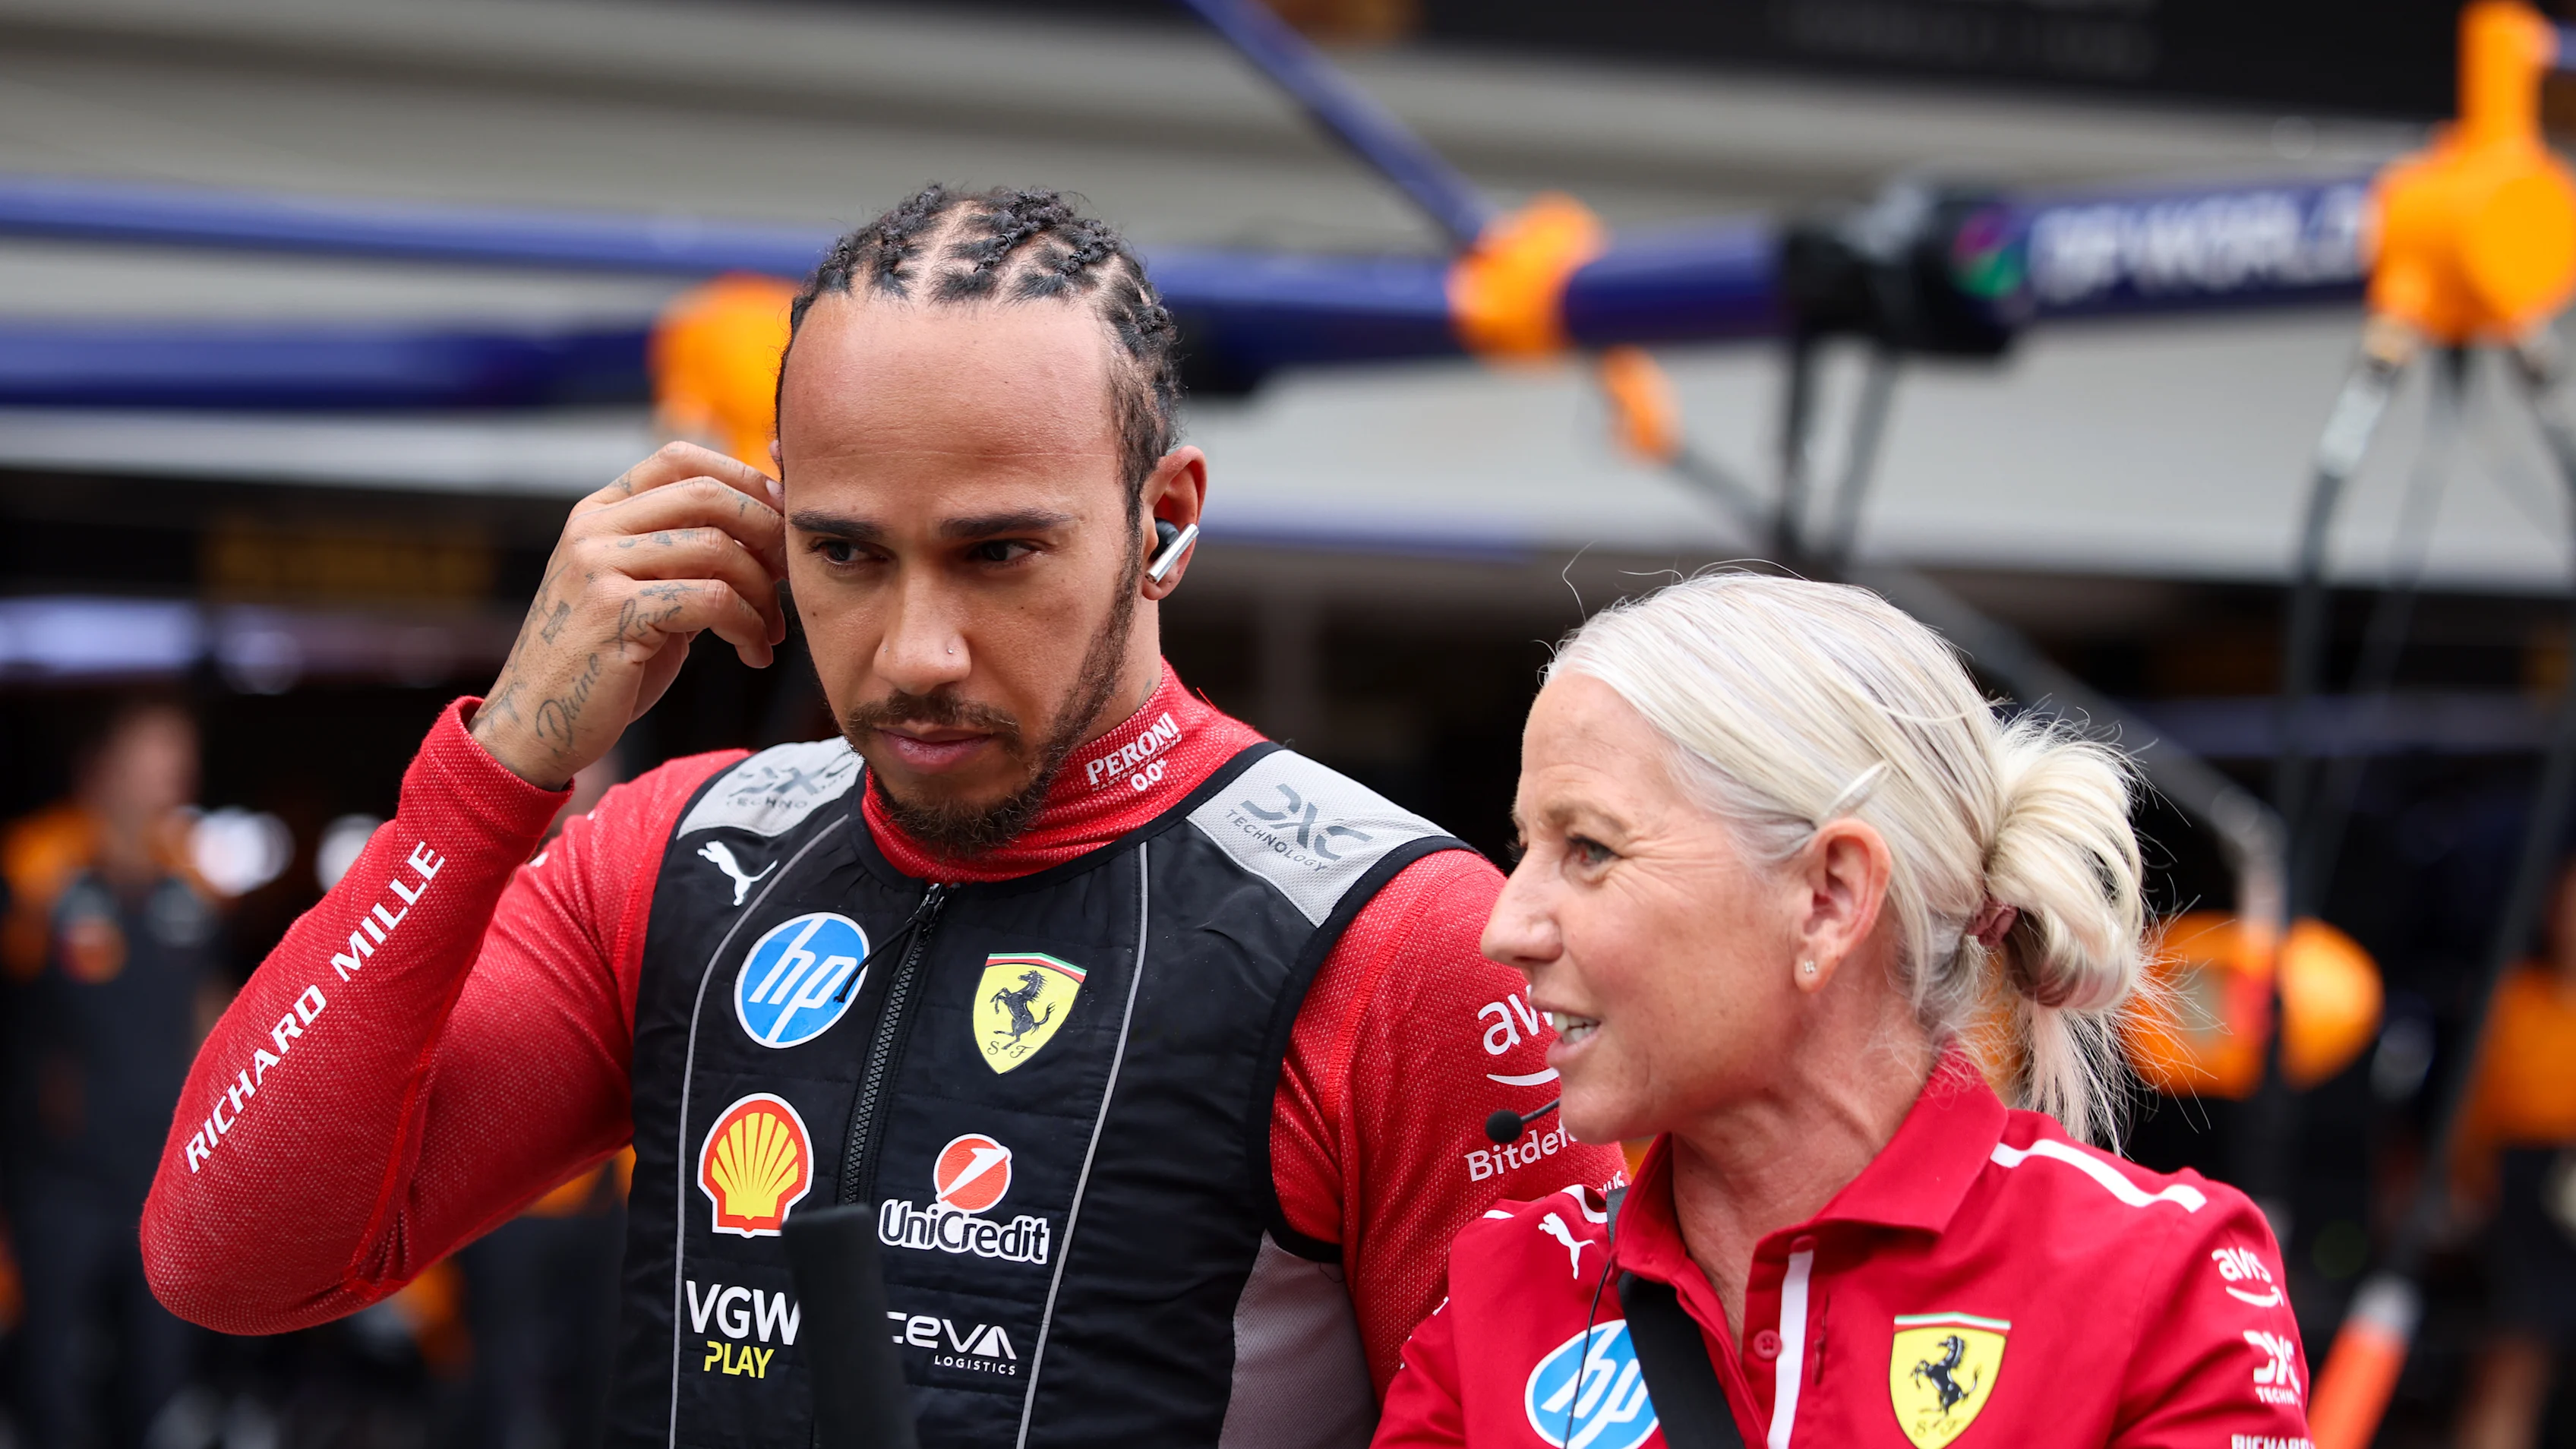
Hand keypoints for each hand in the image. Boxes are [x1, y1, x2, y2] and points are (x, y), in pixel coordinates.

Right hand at [472, 443, 787, 787]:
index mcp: (599, 512)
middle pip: (708, 494)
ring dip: (763, 593)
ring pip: (718, 548)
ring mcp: (599, 566)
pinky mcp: (615, 611)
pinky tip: (753, 654)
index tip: (782, 517)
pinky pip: (713, 599)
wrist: (536, 726)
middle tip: (790, 576)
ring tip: (770, 631)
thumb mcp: (642, 590)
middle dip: (768, 532)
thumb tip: (767, 522)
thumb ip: (684, 553)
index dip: (744, 478)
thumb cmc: (604, 661)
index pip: (680, 459)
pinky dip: (748, 626)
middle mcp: (594, 529)